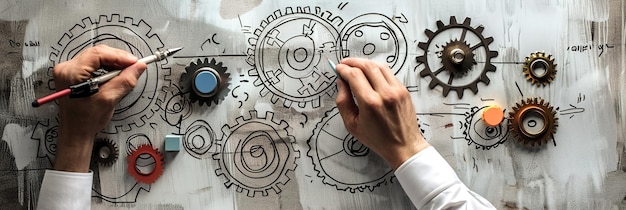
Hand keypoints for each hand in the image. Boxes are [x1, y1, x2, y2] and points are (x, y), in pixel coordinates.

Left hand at [53, 44, 146, 171]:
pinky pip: (92, 63)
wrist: (76, 131)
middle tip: (134, 66)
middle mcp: (66, 68)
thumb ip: (125, 80)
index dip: (119, 56)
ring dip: (113, 63)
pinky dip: (106, 67)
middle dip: (117, 59)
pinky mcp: (72, 73)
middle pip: (97, 53)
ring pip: (96, 57)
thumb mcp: (109, 99)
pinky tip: (114, 74)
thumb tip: (139, 66)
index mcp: (71, 73)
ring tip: (125, 72)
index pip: (98, 54)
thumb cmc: (87, 120)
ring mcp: (67, 70)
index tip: (135, 62)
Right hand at [335, 58, 429, 168]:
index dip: (343, 69)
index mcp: (370, 103)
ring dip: (365, 63)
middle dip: (353, 62)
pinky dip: (377, 70)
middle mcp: (385, 94)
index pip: (354, 75)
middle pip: (367, 66)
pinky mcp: (404, 90)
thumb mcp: (352, 124)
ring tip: (356, 67)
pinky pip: (389, 73)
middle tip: (344, 64)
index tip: (337, 68)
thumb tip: (341, 83)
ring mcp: (397, 90)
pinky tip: (370, 74)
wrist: (403, 146)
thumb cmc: (377, 139)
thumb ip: (343, 102)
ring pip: (379, 66)